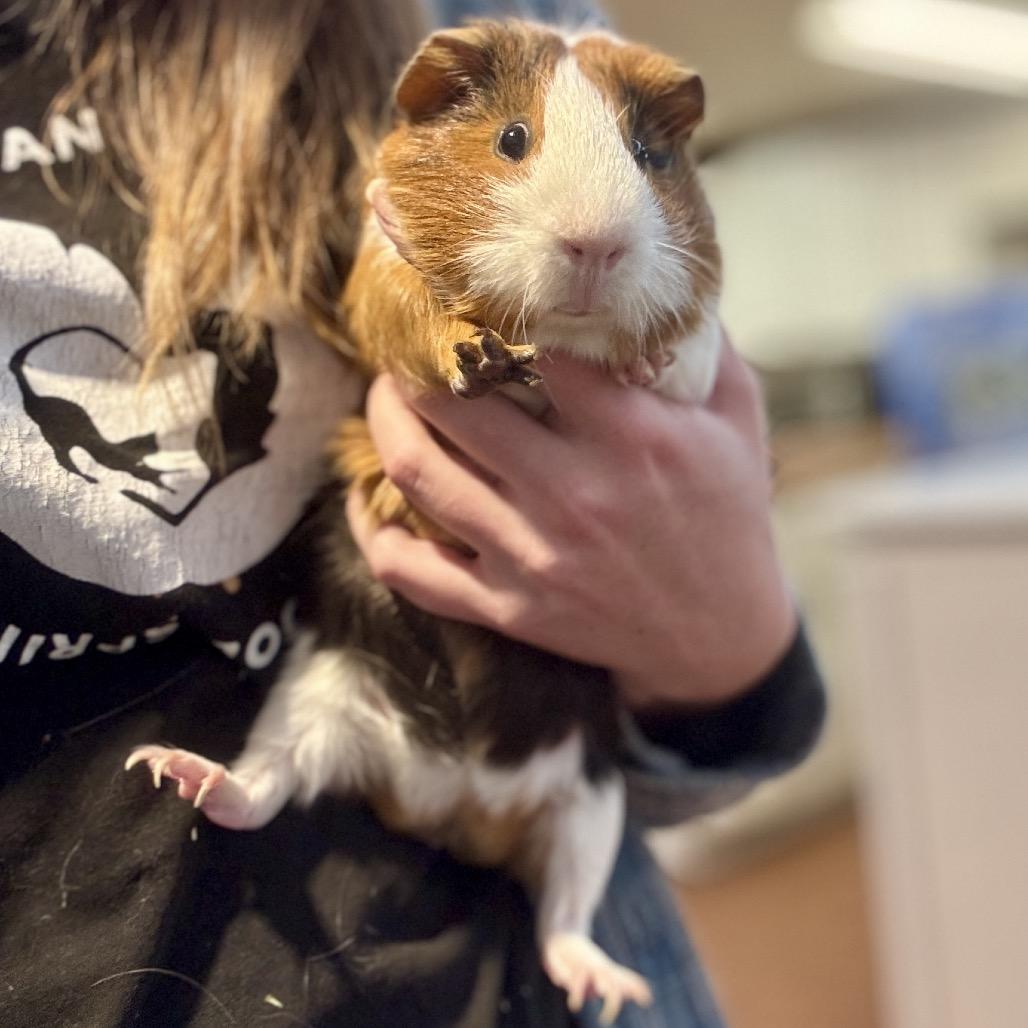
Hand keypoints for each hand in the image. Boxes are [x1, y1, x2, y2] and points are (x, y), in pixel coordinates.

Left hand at [347, 335, 795, 709]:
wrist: (718, 636)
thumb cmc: (728, 516)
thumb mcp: (739, 422)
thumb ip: (705, 347)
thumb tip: (659, 280)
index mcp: (633, 437)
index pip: (537, 349)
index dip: (493, 312)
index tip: (471, 297)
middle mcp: (574, 495)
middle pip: (455, 406)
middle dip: (415, 363)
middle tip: (408, 344)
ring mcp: (532, 557)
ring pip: (418, 474)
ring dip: (384, 423)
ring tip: (385, 397)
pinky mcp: (508, 607)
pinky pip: (411, 570)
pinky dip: (371, 531)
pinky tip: (362, 499)